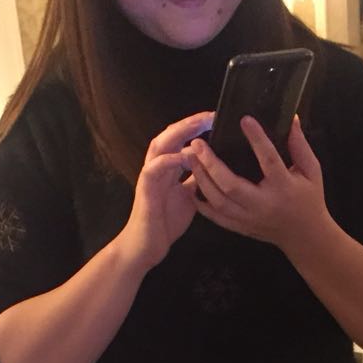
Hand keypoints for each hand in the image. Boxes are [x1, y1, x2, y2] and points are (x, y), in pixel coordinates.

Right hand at [118, 112, 210, 270]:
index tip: (217, 120)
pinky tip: (183, 155)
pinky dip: (169, 160)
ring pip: (160, 145)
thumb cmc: (165, 223)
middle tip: (211, 116)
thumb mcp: (190, 197)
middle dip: (190, 124)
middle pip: (170, 135)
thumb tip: (213, 168)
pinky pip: (154, 168)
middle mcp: (158, 167)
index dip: (197, 129)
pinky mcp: (145, 188)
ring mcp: (150, 176)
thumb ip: (197, 181)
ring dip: (178, 134)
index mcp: (168, 168)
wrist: (147, 246)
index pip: (181, 140)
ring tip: (197, 126)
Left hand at [188, 117, 329, 253]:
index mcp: (283, 187)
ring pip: (218, 201)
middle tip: (197, 144)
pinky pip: (216, 217)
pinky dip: (201, 203)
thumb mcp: (312, 171)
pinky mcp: (241, 227)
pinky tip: (190, 186)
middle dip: (211, 164)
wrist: (304, 237)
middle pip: (231, 185)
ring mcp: (249, 218)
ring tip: (190, 159)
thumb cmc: (309, 199)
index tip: (244, 119)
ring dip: (201, 179)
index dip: (257, 139)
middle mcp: (263, 205)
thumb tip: (291, 118)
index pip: (268, 160)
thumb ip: (300, 146)